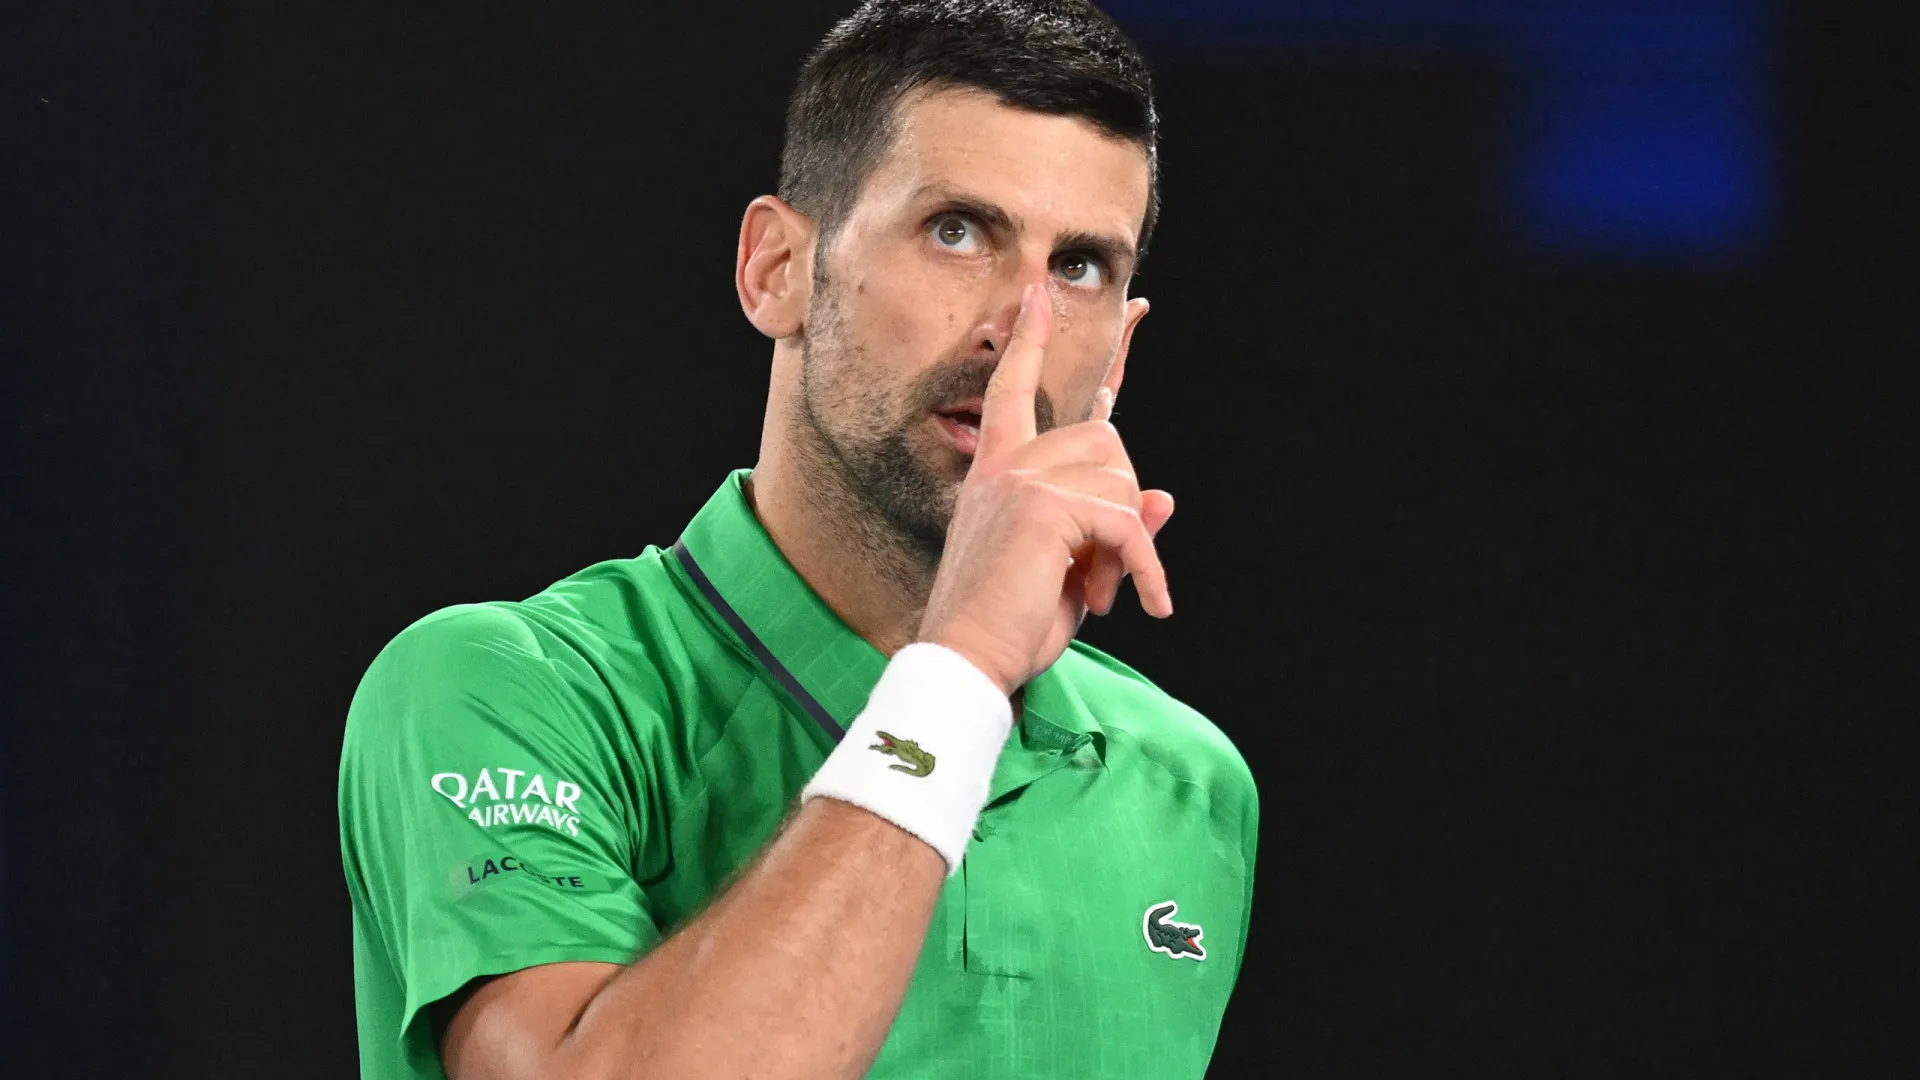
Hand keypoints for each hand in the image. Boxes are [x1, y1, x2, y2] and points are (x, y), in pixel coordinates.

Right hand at [917, 283, 1175, 696]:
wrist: (970, 660)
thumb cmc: (1012, 621)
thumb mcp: (1073, 566)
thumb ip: (1110, 526)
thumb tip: (1164, 498)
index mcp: (997, 469)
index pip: (1015, 387)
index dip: (1033, 339)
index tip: (1041, 292)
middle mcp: (1005, 463)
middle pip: (1106, 439)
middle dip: (1124, 504)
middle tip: (1105, 572)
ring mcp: (1021, 478)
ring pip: (1123, 482)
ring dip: (1131, 546)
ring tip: (1101, 592)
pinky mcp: (1044, 506)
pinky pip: (1129, 523)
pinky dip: (1147, 570)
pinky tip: (1143, 607)